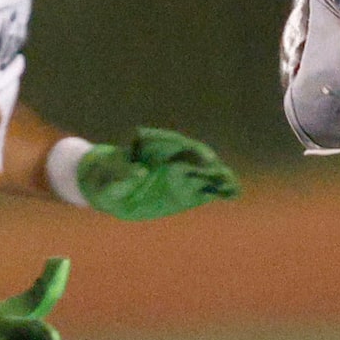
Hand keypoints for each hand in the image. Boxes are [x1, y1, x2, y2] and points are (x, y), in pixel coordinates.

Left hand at [76, 128, 239, 219]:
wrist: (110, 189)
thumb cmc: (106, 177)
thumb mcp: (109, 176)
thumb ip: (123, 174)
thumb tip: (140, 172)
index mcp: (155, 148)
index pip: (176, 145)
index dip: (191, 150)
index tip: (203, 158)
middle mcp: (172, 159)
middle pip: (195, 159)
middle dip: (208, 165)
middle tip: (219, 174)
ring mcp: (182, 175)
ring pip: (205, 174)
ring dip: (219, 178)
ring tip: (231, 187)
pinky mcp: (186, 192)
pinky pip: (206, 190)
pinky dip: (219, 191)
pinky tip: (232, 195)